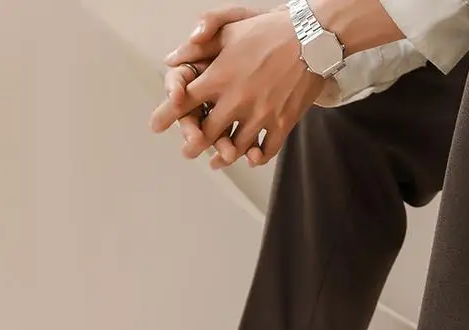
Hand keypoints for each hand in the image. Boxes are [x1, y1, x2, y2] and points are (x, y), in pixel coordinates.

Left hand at [152, 8, 325, 167]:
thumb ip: (199, 43)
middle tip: (187, 151)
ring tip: (217, 161)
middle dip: (193, 145)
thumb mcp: (230, 28)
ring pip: (235, 148)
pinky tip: (251, 158)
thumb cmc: (269, 30)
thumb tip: (172, 58)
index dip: (167, 115)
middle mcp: (236, 100)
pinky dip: (256, 158)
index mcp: (219, 77)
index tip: (155, 126)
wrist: (313, 36)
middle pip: (206, 133)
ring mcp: (260, 115)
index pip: (184, 101)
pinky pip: (265, 151)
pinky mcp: (282, 124)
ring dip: (224, 157)